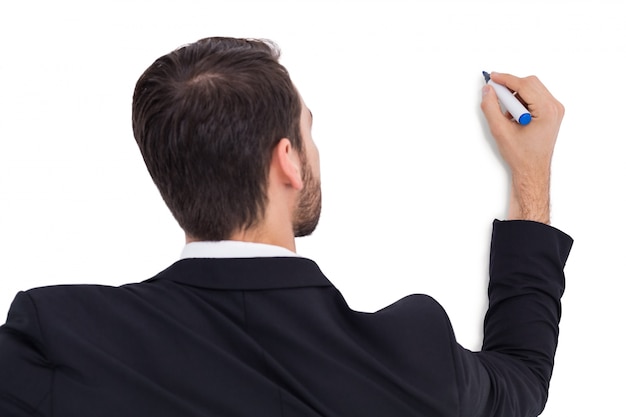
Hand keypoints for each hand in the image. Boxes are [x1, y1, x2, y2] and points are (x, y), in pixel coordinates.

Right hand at [481, 73, 564, 223]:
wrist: (532, 170)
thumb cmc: (521, 156)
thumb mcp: (500, 131)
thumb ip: (491, 108)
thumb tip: (488, 90)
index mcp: (546, 111)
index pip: (525, 85)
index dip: (506, 79)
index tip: (492, 77)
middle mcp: (554, 108)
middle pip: (530, 83)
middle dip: (511, 86)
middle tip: (495, 94)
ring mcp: (555, 110)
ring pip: (532, 88)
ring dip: (516, 95)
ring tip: (506, 114)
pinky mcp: (551, 112)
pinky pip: (534, 96)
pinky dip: (521, 101)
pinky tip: (514, 116)